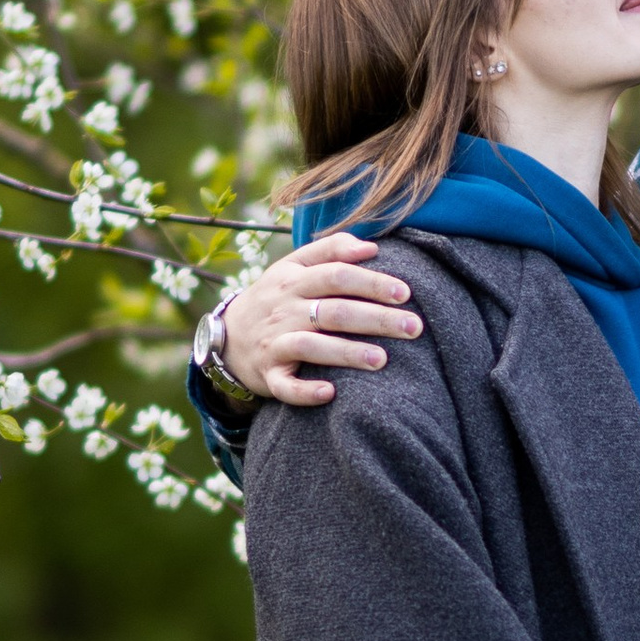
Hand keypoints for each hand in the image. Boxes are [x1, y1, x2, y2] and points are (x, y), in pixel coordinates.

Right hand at [213, 235, 420, 405]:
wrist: (226, 337)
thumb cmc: (277, 298)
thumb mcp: (293, 266)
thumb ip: (331, 250)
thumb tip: (372, 246)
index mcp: (293, 280)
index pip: (336, 275)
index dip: (371, 282)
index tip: (405, 292)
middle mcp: (284, 309)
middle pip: (333, 311)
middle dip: (375, 318)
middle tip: (413, 327)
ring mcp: (274, 343)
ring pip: (311, 346)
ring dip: (346, 353)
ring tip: (381, 359)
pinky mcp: (268, 375)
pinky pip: (285, 386)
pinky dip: (305, 392)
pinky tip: (331, 394)